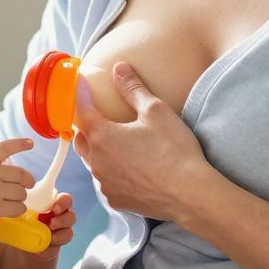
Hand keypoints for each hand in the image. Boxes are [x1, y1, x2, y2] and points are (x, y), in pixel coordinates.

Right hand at [0, 137, 35, 224]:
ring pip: (21, 192)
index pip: (5, 148)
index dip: (20, 144)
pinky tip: (14, 208)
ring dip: (21, 196)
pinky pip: (18, 208)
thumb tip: (8, 165)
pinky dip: (19, 208)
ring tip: (14, 198)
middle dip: (28, 180)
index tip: (31, 143)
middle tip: (29, 184)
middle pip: (21, 174)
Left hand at [28, 192, 75, 262]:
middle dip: (63, 220)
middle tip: (52, 223)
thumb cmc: (22, 217)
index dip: (63, 203)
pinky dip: (49, 250)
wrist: (21, 239)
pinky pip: (56, 249)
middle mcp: (61, 217)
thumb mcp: (22, 210)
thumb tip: (16, 208)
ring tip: (49, 238)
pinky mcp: (55, 247)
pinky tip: (41, 250)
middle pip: (71, 216)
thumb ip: (23, 207)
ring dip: (59, 236)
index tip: (54, 208)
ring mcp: (60, 233)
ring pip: (68, 233)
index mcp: (54, 204)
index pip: (66, 200)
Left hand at [73, 61, 207, 221]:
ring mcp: (105, 184)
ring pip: (92, 162)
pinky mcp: (116, 200)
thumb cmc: (173, 150)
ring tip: (110, 141)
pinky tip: (125, 167)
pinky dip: (110, 171)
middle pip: (81, 139)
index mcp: (101, 137)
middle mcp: (97, 162)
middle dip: (85, 125)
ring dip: (96, 150)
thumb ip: (133, 88)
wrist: (189, 194)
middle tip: (94, 114)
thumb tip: (119, 68)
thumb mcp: (155, 111)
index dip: (80, 94)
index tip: (79, 83)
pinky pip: (106, 181)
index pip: (82, 109)